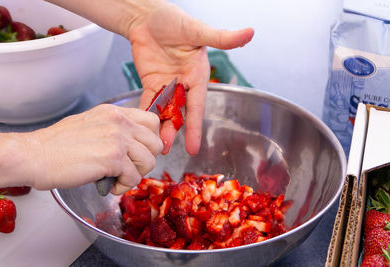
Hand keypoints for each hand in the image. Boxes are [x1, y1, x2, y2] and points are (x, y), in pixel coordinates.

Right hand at [11, 105, 162, 193]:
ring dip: (135, 175)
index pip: (152, 121)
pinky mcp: (113, 159)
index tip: (140, 153)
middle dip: (145, 160)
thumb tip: (133, 144)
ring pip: (149, 161)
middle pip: (155, 144)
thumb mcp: (91, 124)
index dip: (150, 140)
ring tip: (117, 177)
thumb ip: (114, 129)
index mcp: (114, 112)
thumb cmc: (57, 145)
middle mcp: (119, 122)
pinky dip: (123, 186)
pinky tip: (107, 185)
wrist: (34, 155)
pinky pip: (134, 178)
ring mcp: (117, 139)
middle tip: (128, 168)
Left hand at [128, 3, 253, 154]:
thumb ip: (222, 38)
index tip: (194, 148)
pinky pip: (148, 101)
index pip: (197, 106)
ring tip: (154, 144)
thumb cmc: (174, 20)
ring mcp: (166, 85)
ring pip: (163, 111)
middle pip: (179, 113)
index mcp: (197, 75)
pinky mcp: (151, 82)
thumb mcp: (197, 31)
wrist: (147, 15)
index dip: (195, 127)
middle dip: (173, 131)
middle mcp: (183, 83)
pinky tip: (142, 127)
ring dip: (159, 127)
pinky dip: (146, 113)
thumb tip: (250, 32)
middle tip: (165, 148)